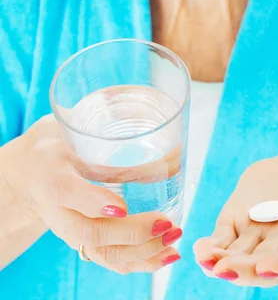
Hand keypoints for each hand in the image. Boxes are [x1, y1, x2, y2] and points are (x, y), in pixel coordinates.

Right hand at [6, 115, 182, 273]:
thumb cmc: (54, 144)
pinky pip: (108, 259)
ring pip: (101, 253)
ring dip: (140, 253)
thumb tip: (138, 91)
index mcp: (51, 174)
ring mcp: (70, 229)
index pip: (67, 192)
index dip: (94, 202)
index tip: (121, 207)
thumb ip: (98, 111)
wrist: (28, 176)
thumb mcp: (66, 125)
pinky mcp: (83, 240)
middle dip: (131, 233)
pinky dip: (137, 262)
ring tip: (173, 242)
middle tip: (166, 222)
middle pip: (89, 232)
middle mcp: (59, 209)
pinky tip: (165, 257)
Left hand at [193, 144, 277, 286]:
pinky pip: (223, 239)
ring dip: (226, 263)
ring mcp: (260, 234)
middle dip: (249, 269)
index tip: (271, 267)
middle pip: (268, 263)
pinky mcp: (238, 221)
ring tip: (210, 264)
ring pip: (242, 256)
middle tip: (228, 271)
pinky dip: (212, 247)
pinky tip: (200, 250)